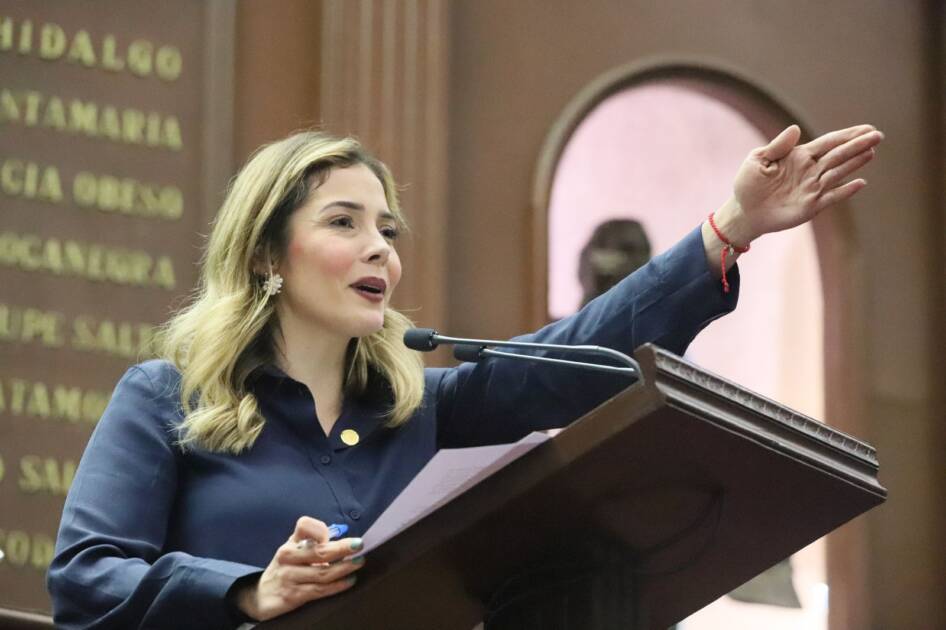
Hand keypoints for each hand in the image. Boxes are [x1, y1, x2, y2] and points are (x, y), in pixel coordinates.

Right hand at [232, 517, 363, 620]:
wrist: (262, 595)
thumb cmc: (286, 568)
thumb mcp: (294, 550)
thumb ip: (314, 542)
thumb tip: (342, 539)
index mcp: (291, 542)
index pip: (305, 526)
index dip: (319, 529)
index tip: (333, 533)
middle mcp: (288, 556)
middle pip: (318, 551)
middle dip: (341, 548)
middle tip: (359, 545)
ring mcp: (289, 576)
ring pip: (322, 572)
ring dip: (344, 567)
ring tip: (359, 562)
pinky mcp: (292, 595)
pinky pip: (319, 590)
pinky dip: (337, 585)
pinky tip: (349, 580)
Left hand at [728, 123, 883, 242]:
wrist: (744, 211)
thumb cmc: (748, 184)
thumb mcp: (758, 160)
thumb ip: (777, 146)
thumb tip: (795, 129)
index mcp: (799, 156)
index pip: (828, 142)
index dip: (847, 135)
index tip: (866, 128)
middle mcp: (810, 170)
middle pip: (838, 155)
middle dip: (858, 145)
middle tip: (878, 135)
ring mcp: (812, 188)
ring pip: (838, 173)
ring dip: (855, 163)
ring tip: (872, 152)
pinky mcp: (811, 206)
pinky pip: (831, 197)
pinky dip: (845, 191)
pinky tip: (860, 183)